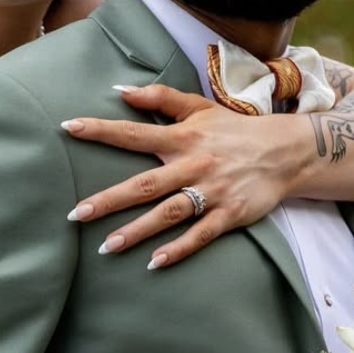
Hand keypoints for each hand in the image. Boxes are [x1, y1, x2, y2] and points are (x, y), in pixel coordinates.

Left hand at [64, 84, 295, 268]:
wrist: (285, 151)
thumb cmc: (234, 130)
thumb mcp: (200, 107)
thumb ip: (160, 98)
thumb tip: (120, 90)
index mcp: (182, 138)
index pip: (134, 133)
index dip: (101, 130)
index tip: (68, 128)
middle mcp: (193, 165)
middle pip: (144, 185)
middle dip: (108, 200)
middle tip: (76, 215)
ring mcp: (211, 192)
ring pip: (168, 214)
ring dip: (137, 231)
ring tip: (107, 246)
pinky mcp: (229, 215)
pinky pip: (200, 235)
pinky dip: (178, 249)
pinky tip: (153, 263)